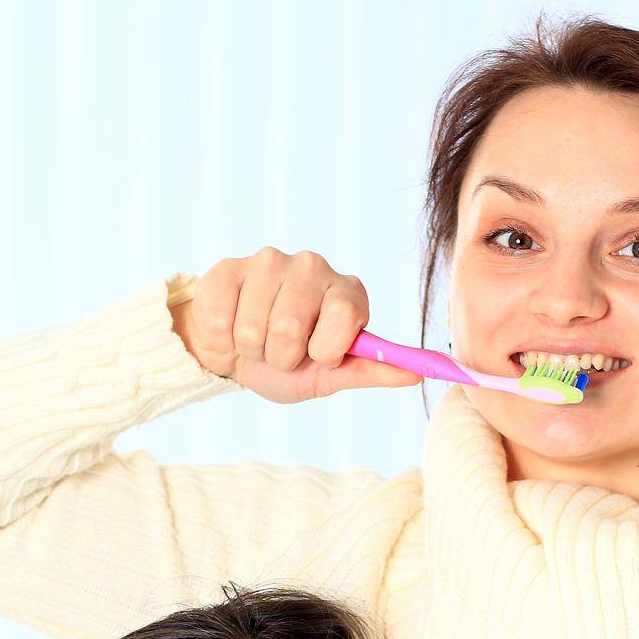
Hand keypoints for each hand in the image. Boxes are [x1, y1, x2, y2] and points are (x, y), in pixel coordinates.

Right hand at [176, 247, 423, 404]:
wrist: (232, 356)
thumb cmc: (286, 365)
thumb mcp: (330, 375)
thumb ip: (370, 371)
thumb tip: (416, 376)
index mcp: (347, 292)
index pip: (345, 316)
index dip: (326, 349)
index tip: (318, 355)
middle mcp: (313, 267)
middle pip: (290, 327)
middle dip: (281, 356)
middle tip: (281, 351)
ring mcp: (269, 262)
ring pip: (253, 327)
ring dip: (251, 349)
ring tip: (255, 341)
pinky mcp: (229, 268)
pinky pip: (223, 320)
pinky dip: (223, 340)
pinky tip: (230, 331)